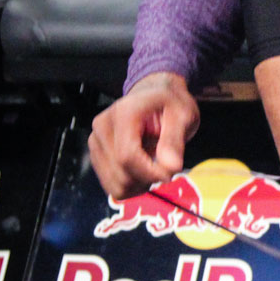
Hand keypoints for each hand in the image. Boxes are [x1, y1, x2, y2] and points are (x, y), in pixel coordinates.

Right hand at [88, 72, 199, 199]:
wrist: (156, 95)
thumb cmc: (172, 104)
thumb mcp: (184, 115)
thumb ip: (175, 140)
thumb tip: (171, 168)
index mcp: (123, 113)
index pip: (127, 156)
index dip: (150, 173)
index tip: (171, 173)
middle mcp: (102, 127)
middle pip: (120, 174)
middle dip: (148, 179)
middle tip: (167, 167)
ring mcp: (96, 141)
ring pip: (114, 184)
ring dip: (140, 184)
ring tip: (155, 167)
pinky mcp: (96, 154)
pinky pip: (111, 185)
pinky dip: (131, 185)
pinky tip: (144, 171)